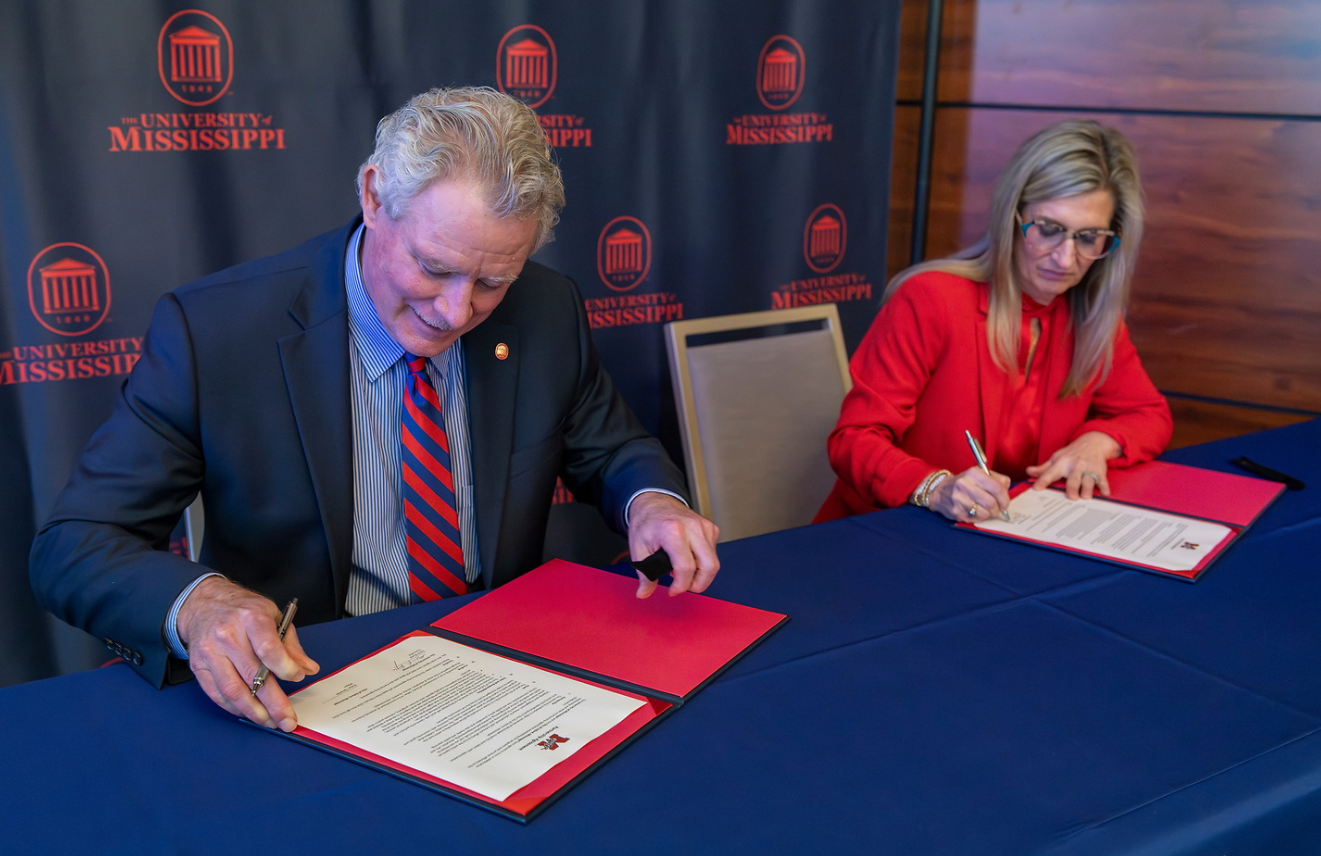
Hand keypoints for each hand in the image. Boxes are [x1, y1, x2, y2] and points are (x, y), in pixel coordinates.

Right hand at [176, 577, 319, 730]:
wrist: (204, 603)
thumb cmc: (244, 610)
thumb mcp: (273, 616)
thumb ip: (290, 645)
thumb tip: (308, 668)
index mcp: (251, 618)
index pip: (269, 649)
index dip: (285, 668)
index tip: (298, 678)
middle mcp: (228, 635)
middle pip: (252, 675)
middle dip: (273, 703)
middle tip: (287, 720)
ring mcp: (210, 652)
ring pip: (233, 689)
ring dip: (253, 711)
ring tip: (270, 722)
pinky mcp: (198, 666)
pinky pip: (216, 693)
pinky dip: (234, 707)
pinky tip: (249, 713)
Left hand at [626, 492, 719, 598]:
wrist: (654, 502)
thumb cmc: (646, 523)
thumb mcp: (638, 548)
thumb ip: (644, 574)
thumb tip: (644, 593)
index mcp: (672, 531)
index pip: (686, 568)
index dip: (680, 586)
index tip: (673, 590)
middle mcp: (692, 527)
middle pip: (709, 566)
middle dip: (699, 584)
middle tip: (685, 587)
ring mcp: (704, 526)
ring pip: (713, 562)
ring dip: (701, 574)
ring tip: (683, 571)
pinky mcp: (711, 528)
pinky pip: (713, 553)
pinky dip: (703, 562)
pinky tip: (689, 559)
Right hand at [927, 466, 1010, 522]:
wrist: (939, 492)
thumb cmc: (963, 483)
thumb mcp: (978, 475)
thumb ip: (996, 479)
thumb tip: (1006, 488)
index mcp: (972, 473)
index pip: (996, 487)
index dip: (1005, 498)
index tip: (1005, 502)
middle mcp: (964, 485)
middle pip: (991, 502)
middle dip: (998, 508)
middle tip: (997, 508)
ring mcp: (958, 499)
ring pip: (985, 512)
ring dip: (989, 513)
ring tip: (986, 509)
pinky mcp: (956, 512)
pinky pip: (977, 519)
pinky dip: (981, 517)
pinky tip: (976, 512)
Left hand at [1026, 431, 1121, 498]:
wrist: (1092, 442)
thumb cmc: (1071, 453)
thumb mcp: (1056, 458)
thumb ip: (1043, 468)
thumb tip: (1028, 472)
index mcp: (1061, 463)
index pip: (1050, 473)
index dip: (1043, 480)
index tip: (1036, 489)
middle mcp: (1075, 465)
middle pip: (1073, 478)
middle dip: (1072, 487)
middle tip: (1071, 497)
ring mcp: (1088, 468)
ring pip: (1088, 480)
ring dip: (1087, 488)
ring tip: (1085, 497)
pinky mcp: (1100, 471)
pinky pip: (1103, 480)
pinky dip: (1104, 486)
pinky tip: (1105, 493)